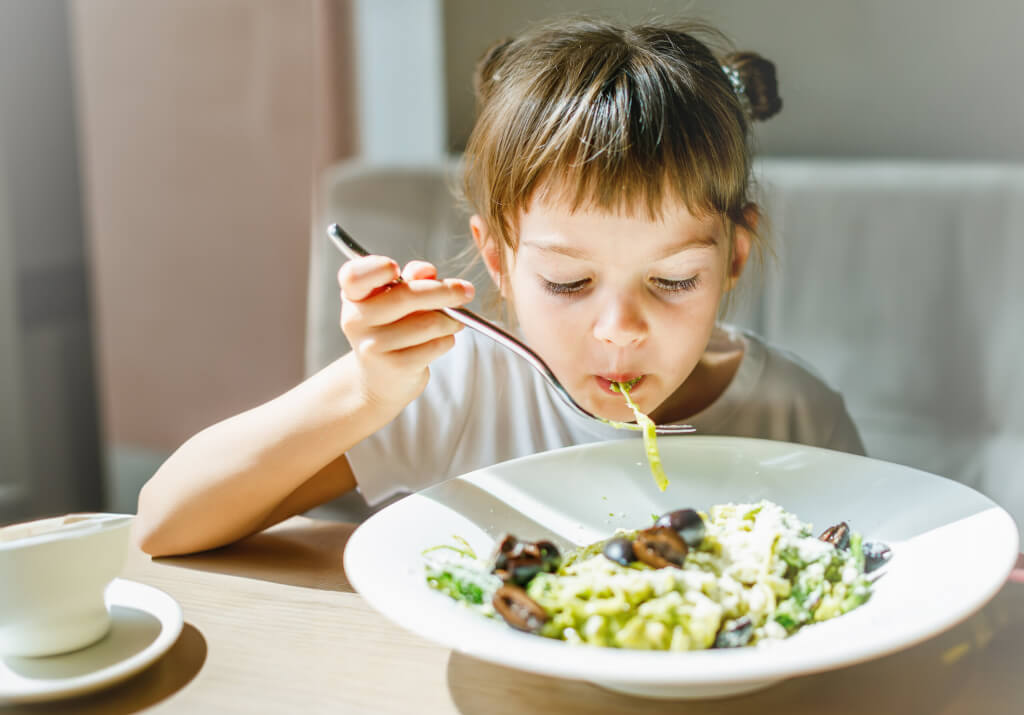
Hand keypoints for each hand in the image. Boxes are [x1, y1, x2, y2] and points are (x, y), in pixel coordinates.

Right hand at [338, 255, 473, 411]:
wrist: (382, 378)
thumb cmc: (393, 328)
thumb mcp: (396, 297)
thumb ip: (412, 277)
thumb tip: (427, 272)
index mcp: (353, 295)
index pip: (353, 276)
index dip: (375, 268)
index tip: (395, 268)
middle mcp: (356, 320)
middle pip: (406, 295)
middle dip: (445, 291)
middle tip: (466, 291)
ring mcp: (374, 346)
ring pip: (428, 322)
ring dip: (450, 320)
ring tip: (453, 322)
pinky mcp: (395, 367)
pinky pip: (435, 345)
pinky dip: (447, 339)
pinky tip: (441, 340)